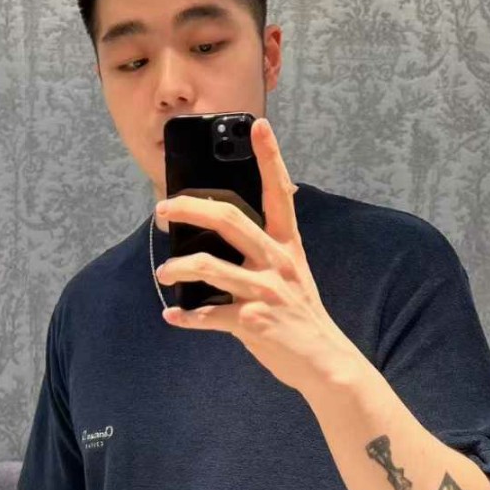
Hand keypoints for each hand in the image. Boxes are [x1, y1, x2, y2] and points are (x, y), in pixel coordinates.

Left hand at [155, 117, 349, 393]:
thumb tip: (221, 232)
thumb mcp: (291, 274)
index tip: (259, 126)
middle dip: (190, 208)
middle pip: (230, 219)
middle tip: (163, 208)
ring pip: (211, 266)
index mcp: (287, 245)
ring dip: (179, 268)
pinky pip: (210, 316)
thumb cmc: (300, 316)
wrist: (327, 363)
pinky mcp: (253, 323)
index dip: (270, 158)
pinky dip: (187, 318)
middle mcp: (278, 262)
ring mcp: (266, 292)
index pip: (280, 192)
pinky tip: (173, 317)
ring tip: (163, 273)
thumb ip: (263, 252)